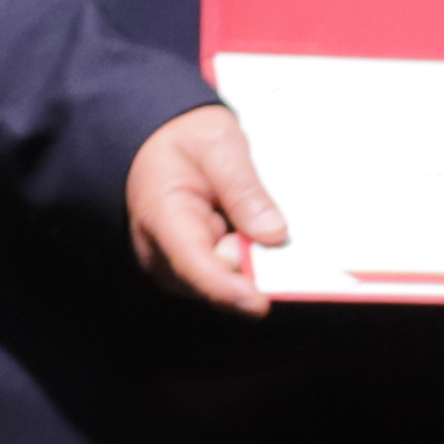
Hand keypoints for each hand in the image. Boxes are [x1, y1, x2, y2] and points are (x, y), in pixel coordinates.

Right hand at [126, 102, 289, 314]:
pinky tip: (263, 236)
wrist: (157, 144)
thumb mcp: (218, 145)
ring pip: (229, 283)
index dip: (229, 289)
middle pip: (218, 283)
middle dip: (257, 270)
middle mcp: (162, 254)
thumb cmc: (184, 141)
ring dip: (258, 264)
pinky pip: (232, 277)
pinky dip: (254, 262)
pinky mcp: (196, 269)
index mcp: (162, 217)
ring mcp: (178, 266)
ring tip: (264, 222)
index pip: (194, 265)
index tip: (260, 302)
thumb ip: (244, 188)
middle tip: (286, 238)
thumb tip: (274, 235)